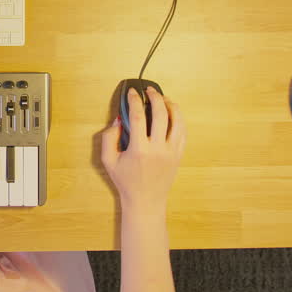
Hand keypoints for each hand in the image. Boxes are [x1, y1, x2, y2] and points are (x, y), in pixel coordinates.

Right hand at [100, 86, 184, 214]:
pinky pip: (183, 132)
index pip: (139, 117)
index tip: (132, 93)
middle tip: (150, 90)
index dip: (135, 101)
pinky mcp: (179, 155)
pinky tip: (172, 114)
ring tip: (163, 98)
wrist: (145, 201)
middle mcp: (158, 150)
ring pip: (178, 121)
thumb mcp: (108, 161)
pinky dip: (178, 119)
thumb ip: (109, 138)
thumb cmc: (126, 181)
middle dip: (156, 97)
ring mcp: (171, 152)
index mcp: (140, 150)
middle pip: (161, 114)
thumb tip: (119, 120)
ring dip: (171, 106)